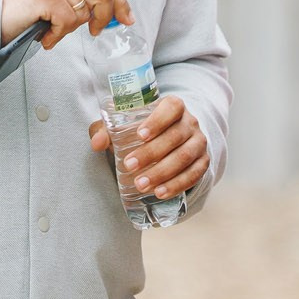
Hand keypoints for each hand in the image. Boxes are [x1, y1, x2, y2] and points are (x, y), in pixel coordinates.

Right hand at [2, 0, 130, 46]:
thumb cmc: (24, 11)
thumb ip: (80, 0)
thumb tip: (107, 16)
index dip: (120, 2)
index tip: (127, 18)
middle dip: (104, 16)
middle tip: (94, 31)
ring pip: (83, 14)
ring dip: (67, 29)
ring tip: (50, 29)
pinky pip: (67, 23)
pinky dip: (56, 35)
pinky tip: (44, 34)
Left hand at [88, 93, 209, 202]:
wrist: (174, 138)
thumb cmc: (145, 128)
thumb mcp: (126, 124)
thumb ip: (108, 130)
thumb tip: (96, 143)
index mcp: (174, 106)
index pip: (172, 108)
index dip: (157, 121)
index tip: (139, 135)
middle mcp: (191, 122)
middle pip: (175, 136)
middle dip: (152, 153)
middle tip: (129, 166)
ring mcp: (199, 142)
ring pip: (185, 157)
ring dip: (163, 173)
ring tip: (141, 185)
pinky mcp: (203, 161)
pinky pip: (194, 174)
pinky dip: (177, 185)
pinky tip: (160, 193)